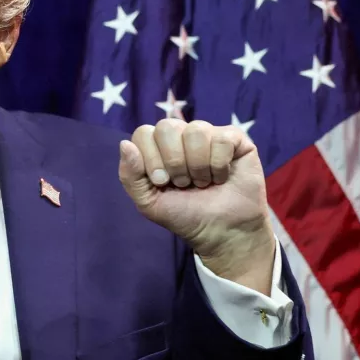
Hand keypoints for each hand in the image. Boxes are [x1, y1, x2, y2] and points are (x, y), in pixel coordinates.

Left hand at [118, 119, 275, 293]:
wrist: (222, 233)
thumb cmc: (185, 215)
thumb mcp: (148, 202)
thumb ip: (130, 175)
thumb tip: (124, 144)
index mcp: (157, 146)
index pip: (143, 133)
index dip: (151, 159)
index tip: (162, 182)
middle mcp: (181, 135)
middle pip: (166, 126)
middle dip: (174, 162)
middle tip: (184, 183)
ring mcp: (208, 134)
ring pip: (195, 130)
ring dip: (197, 166)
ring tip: (203, 183)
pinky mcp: (235, 138)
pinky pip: (222, 139)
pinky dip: (219, 165)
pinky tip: (221, 177)